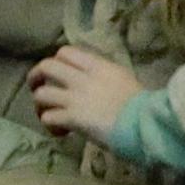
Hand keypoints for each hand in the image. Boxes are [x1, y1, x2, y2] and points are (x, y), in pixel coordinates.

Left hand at [27, 42, 146, 148]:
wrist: (148, 124)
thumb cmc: (143, 105)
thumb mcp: (123, 80)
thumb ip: (103, 77)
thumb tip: (91, 82)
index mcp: (99, 66)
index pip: (66, 52)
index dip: (56, 61)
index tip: (58, 74)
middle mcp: (83, 78)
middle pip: (46, 66)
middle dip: (36, 77)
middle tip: (38, 89)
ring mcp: (76, 98)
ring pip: (41, 94)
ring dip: (40, 106)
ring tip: (48, 115)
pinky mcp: (73, 118)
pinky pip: (48, 118)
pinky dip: (49, 125)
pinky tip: (61, 132)